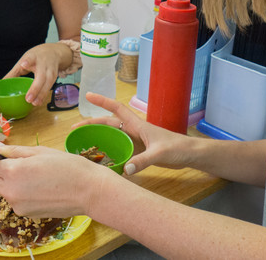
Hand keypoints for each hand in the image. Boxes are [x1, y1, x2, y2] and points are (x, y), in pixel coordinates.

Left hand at [0, 142, 115, 218]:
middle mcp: (11, 190)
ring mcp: (17, 205)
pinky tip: (40, 190)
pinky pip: (15, 202)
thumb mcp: (40, 152)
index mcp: (13, 170)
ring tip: (32, 179)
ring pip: (0, 193)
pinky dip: (21, 196)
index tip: (7, 157)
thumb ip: (14, 150)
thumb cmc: (68, 166)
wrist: (88, 190)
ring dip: (8, 185)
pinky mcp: (26, 214)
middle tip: (11, 169)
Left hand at [3, 43, 68, 105]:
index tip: (23, 65)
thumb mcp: (25, 59)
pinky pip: (49, 87)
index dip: (28, 61)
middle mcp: (44, 64)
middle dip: (35, 88)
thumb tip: (2, 83)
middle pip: (42, 76)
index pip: (31, 58)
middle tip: (28, 98)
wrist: (54, 52)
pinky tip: (38, 101)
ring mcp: (51, 70)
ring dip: (41, 94)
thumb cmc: (37, 57)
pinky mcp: (55, 77)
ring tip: (34, 103)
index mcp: (34, 57)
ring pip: (48, 83)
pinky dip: (44, 95)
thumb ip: (14, 72)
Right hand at [79, 92, 194, 174]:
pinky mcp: (139, 152)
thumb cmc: (178, 148)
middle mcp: (134, 131)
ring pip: (112, 138)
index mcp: (138, 125)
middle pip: (108, 125)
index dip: (102, 101)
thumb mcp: (159, 153)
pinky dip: (110, 154)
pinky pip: (120, 150)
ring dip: (99, 139)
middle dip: (91, 125)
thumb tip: (124, 169)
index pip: (116, 109)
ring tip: (83, 146)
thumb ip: (143, 161)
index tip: (88, 95)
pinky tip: (102, 162)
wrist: (190, 155)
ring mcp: (136, 141)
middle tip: (75, 131)